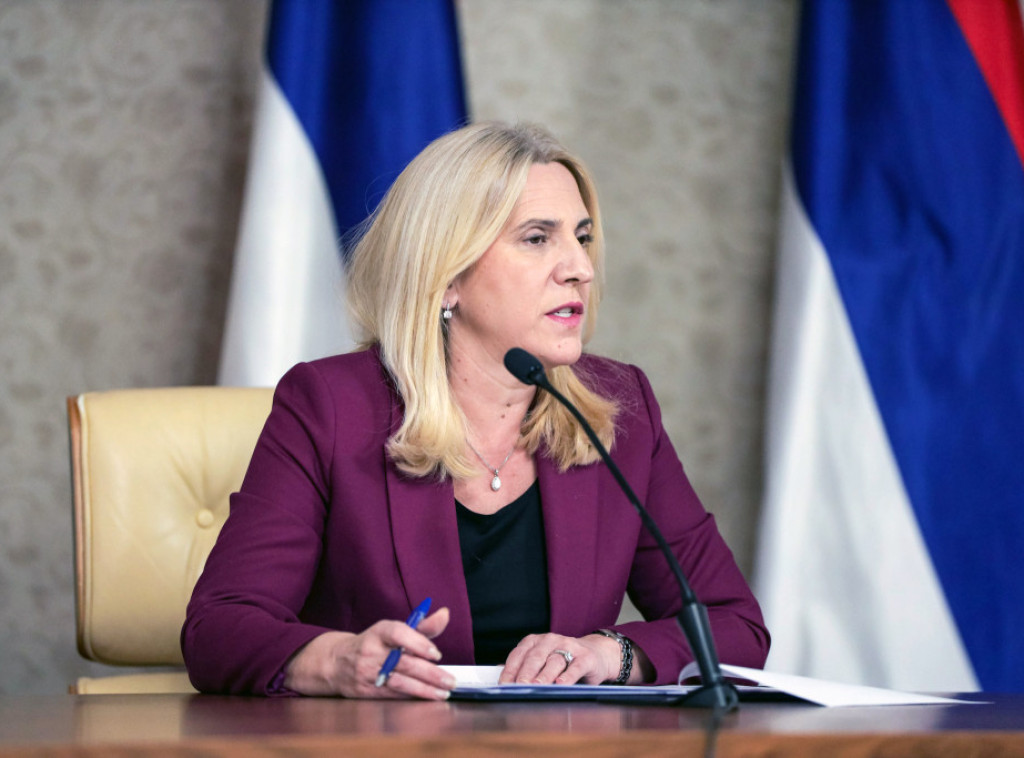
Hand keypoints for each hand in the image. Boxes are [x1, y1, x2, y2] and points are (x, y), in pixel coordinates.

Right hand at [283, 608, 454, 698]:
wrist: (335, 662)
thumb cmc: (373, 644)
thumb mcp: (392, 631)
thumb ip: (422, 626)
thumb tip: (445, 614)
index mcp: (379, 632)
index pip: (398, 633)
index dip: (418, 642)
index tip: (437, 654)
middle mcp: (371, 651)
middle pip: (403, 663)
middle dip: (430, 673)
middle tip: (450, 680)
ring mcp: (367, 672)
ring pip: (399, 682)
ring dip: (425, 690)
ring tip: (443, 692)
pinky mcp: (365, 691)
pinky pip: (392, 695)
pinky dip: (412, 697)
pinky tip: (428, 698)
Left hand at [498, 632, 620, 684]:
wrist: (597, 654)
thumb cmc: (564, 661)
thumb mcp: (543, 661)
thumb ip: (525, 669)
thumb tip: (504, 682)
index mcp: (535, 641)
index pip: (519, 655)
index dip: (510, 670)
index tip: (503, 685)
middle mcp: (550, 640)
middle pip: (535, 657)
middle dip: (525, 673)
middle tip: (519, 686)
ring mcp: (569, 646)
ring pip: (554, 661)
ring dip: (544, 675)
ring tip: (537, 687)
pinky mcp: (585, 657)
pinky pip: (575, 667)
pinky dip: (568, 676)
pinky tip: (561, 684)